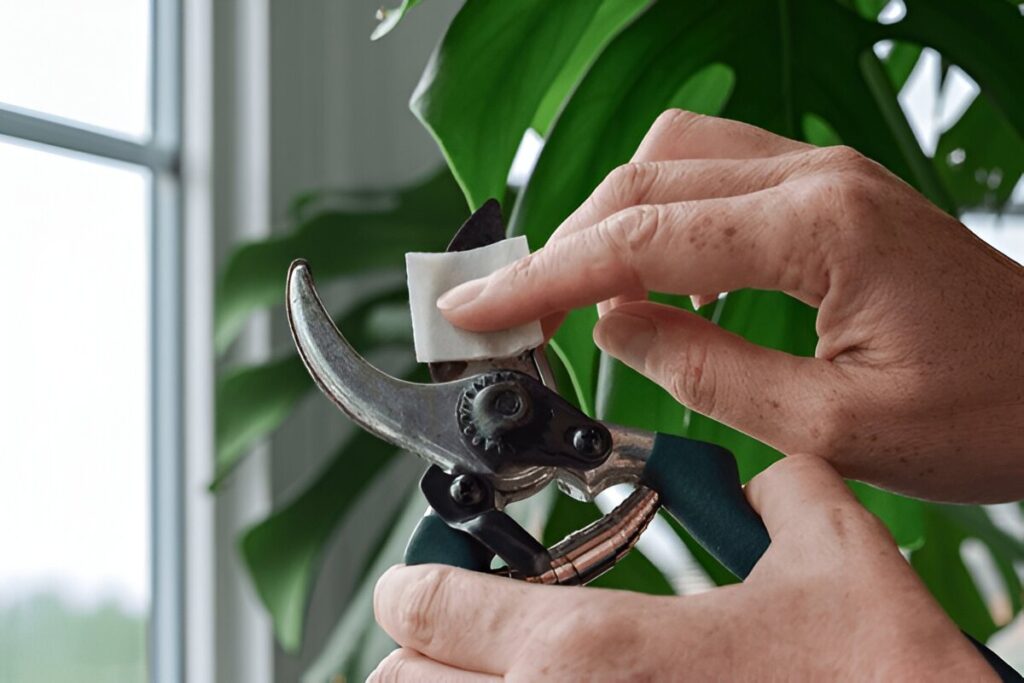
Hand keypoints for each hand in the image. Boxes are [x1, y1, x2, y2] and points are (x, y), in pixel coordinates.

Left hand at [371, 457, 992, 680]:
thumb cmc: (878, 681)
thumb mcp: (832, 554)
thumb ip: (776, 491)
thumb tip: (762, 483)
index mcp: (593, 652)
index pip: (430, 610)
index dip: (412, 584)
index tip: (416, 577)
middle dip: (421, 647)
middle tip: (457, 625)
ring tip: (498, 666)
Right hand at [436, 110, 1023, 502]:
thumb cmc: (985, 410)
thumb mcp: (832, 424)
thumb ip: (706, 370)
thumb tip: (615, 328)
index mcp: (817, 227)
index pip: (639, 237)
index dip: (544, 277)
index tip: (476, 309)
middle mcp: (813, 175)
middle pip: (640, 178)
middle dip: (560, 245)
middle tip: (510, 312)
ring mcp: (821, 173)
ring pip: (669, 158)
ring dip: (606, 220)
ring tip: (571, 295)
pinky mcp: (823, 190)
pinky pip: (710, 173)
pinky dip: (655, 216)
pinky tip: (651, 274)